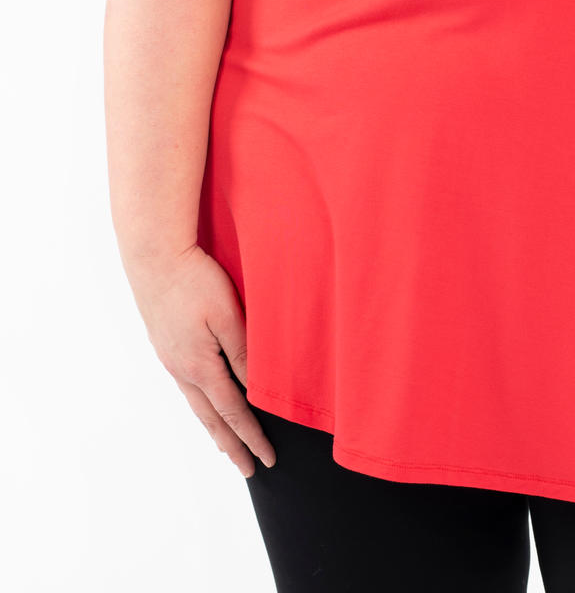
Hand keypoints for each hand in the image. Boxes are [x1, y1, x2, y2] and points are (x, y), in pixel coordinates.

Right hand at [125, 244, 276, 479]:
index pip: (233, 411)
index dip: (252, 436)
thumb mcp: (227, 315)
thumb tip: (256, 389)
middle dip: (231, 445)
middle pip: (211, 418)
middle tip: (248, 470)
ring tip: (226, 446)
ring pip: (197, 405)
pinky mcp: (167, 346)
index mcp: (200, 367)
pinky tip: (205, 403)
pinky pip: (188, 387)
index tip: (267, 458)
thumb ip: (243, 352)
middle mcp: (182, 370)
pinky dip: (201, 405)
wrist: (155, 258)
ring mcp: (171, 359)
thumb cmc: (195, 281)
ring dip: (214, 428)